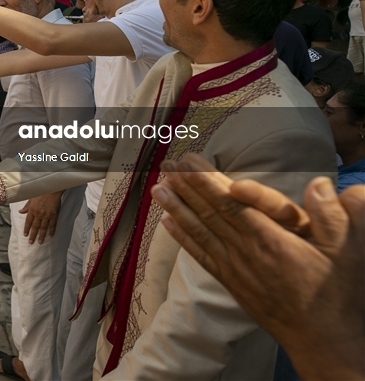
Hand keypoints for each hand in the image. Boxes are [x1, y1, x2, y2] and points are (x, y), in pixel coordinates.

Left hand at [20, 191, 62, 244]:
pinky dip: (52, 231)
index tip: (25, 235)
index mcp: (32, 210)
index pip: (28, 222)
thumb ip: (26, 206)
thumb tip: (20, 212)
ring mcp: (47, 215)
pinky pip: (53, 225)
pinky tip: (50, 236)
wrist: (52, 189)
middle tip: (31, 242)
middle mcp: (39, 214)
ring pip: (43, 228)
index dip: (26, 229)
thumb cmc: (41, 192)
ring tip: (40, 242)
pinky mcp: (54, 215)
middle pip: (35, 227)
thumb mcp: (31, 198)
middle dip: (33, 235)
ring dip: (41, 236)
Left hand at [152, 154, 364, 380]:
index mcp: (270, 240)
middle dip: (187, 187)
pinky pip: (203, 256)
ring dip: (177, 208)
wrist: (322, 340)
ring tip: (157, 187)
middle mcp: (246, 252)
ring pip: (201, 232)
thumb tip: (319, 184)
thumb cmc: (336, 294)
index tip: (189, 161)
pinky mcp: (232, 283)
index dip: (207, 180)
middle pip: (210, 213)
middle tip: (167, 165)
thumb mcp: (344, 252)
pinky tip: (168, 224)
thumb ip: (331, 218)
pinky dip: (184, 238)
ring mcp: (236, 268)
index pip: (230, 203)